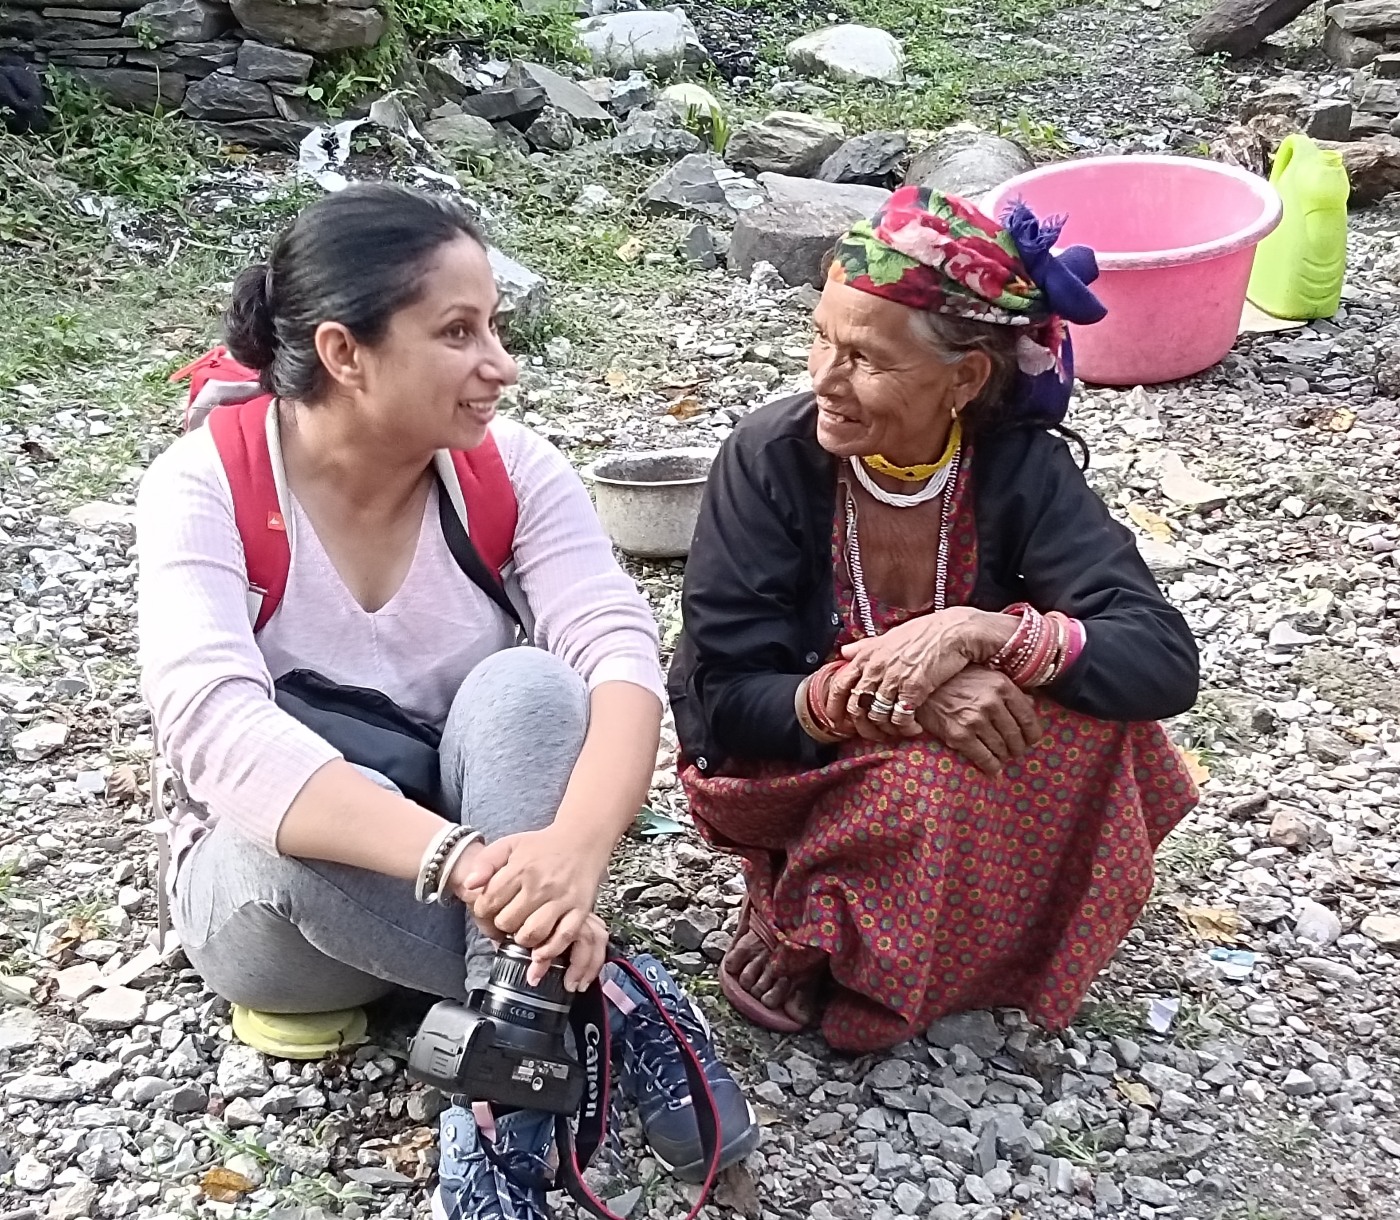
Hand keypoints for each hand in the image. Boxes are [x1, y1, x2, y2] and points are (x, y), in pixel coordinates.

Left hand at [451, 826, 609, 988]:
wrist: (581, 840)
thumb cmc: (541, 846)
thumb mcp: (509, 845)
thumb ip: (485, 862)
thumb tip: (468, 885)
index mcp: (520, 869)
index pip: (489, 902)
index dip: (483, 911)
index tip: (488, 911)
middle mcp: (541, 885)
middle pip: (507, 921)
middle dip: (501, 925)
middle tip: (507, 920)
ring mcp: (562, 898)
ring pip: (532, 934)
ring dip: (521, 939)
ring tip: (521, 931)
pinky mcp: (580, 909)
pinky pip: (563, 937)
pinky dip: (549, 950)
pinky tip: (539, 952)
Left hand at [830, 608, 996, 738]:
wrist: (954, 631)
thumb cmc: (925, 633)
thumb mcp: (890, 637)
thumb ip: (866, 647)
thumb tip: (845, 652)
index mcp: (868, 655)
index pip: (840, 684)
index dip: (834, 706)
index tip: (838, 721)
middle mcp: (877, 667)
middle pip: (856, 706)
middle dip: (860, 726)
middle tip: (870, 734)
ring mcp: (894, 678)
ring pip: (877, 716)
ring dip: (884, 731)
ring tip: (894, 733)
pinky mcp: (914, 689)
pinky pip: (900, 719)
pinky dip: (904, 729)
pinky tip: (913, 729)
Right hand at [917, 665, 1043, 775]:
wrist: (920, 687)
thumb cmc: (954, 679)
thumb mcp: (985, 675)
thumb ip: (1009, 689)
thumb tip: (1032, 703)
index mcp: (1001, 686)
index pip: (1028, 719)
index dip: (1032, 735)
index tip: (1030, 741)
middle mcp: (990, 702)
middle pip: (1016, 737)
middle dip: (1017, 748)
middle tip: (1014, 751)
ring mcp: (974, 719)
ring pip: (1001, 749)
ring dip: (1003, 757)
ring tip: (1001, 756)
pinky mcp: (959, 735)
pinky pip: (984, 758)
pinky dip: (991, 767)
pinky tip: (993, 768)